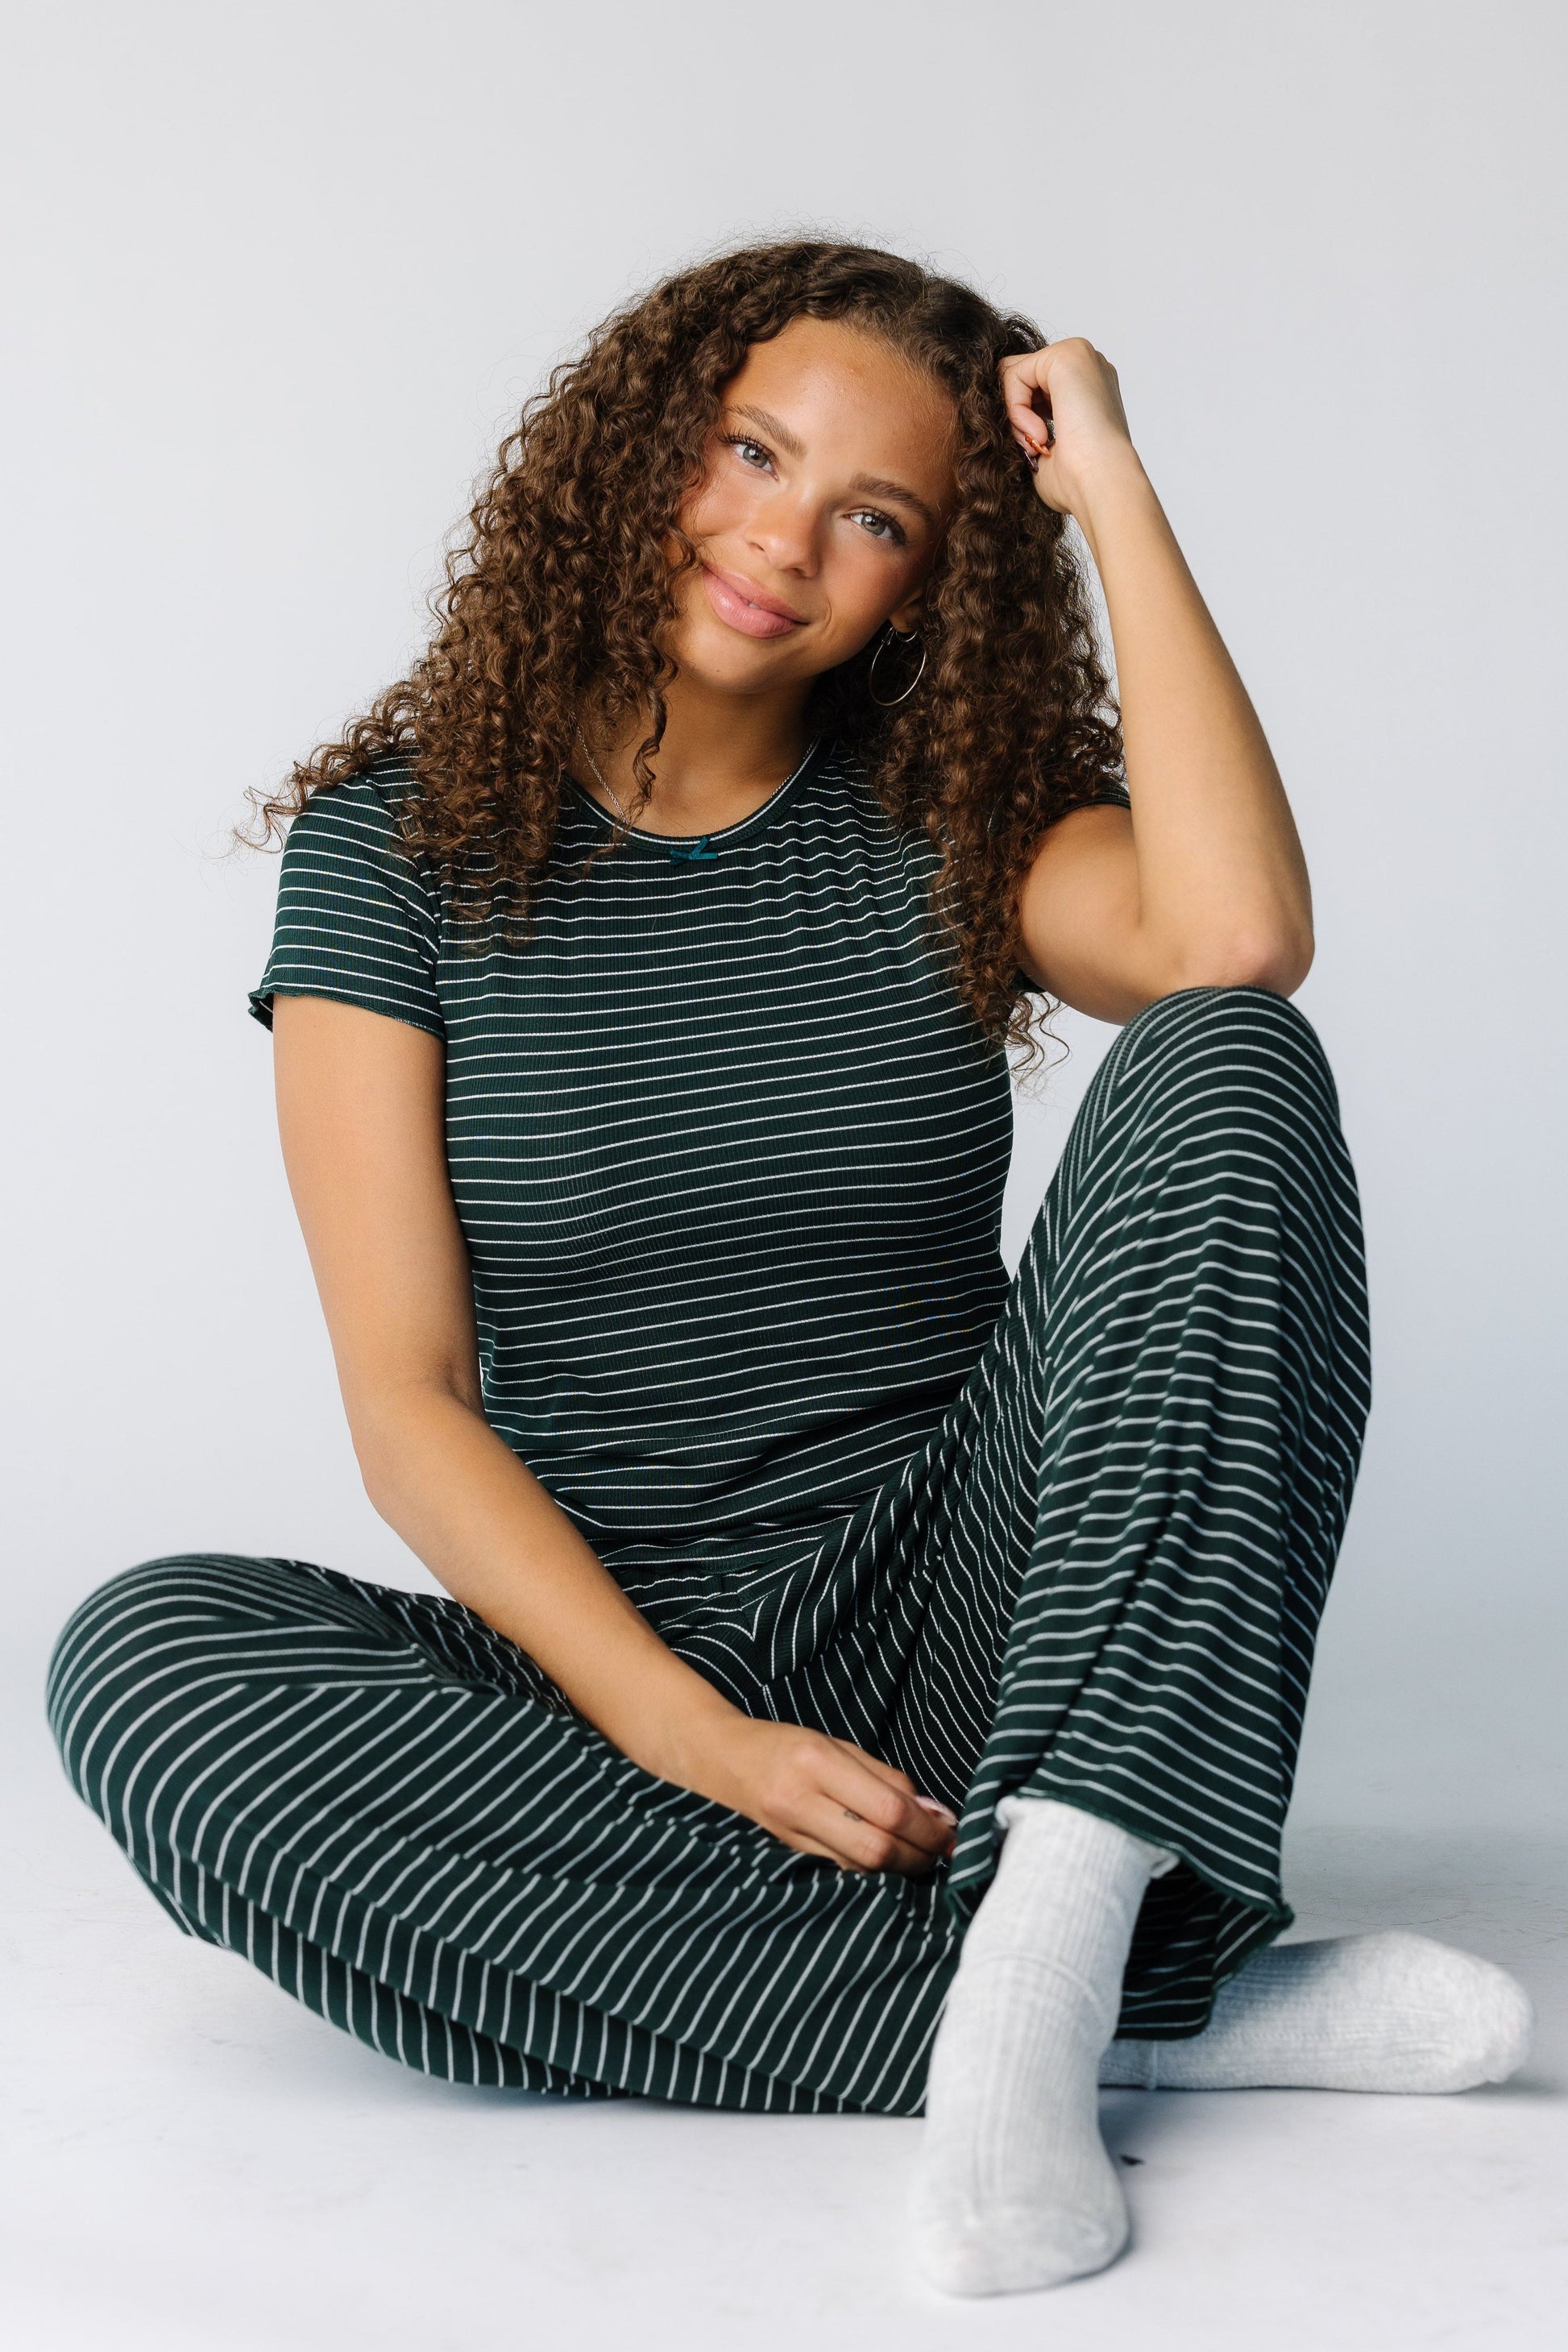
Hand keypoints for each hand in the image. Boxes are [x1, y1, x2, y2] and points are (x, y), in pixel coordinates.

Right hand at [687, 1714, 957, 1873]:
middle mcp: (800, 1801)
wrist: (717, 1761)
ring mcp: (790, 1834)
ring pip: (861, 1869)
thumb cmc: (784, 1747)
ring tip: (917, 1855)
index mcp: (818, 1761)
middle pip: (877, 1848)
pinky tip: (884, 1862)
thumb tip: (937, 1814)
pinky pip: (840, 1873)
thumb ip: (887, 1779)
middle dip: (920, 1855)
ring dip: (899, 1868)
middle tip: (942, 1850)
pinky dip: (870, 1872)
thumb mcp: (838, 1745)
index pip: (889, 1807)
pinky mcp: (787, 1856)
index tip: (953, 1831)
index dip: (929, 1828)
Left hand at [999, 338, 1142, 522]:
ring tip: (1037, 443)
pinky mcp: (1065, 355)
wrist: (1101, 484)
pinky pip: (1013, 374)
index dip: (1023, 419)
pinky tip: (1037, 432)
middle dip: (1017, 414)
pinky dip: (1015, 408)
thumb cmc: (1078, 480)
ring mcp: (1078, 355)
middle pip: (1022, 377)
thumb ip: (1028, 423)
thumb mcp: (1045, 445)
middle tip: (1034, 447)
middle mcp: (1086, 365)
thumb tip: (1003, 417)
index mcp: (1086, 387)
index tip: (1037, 449)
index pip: (1033, 387)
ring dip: (1015, 415)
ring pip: (1015, 375)